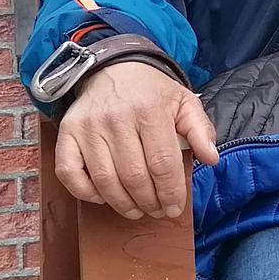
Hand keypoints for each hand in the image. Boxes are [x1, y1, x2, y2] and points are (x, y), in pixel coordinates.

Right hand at [55, 60, 218, 219]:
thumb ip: (200, 129)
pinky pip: (69, 172)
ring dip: (122, 204)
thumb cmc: (151, 92)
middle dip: (149, 202)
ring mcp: (88, 127)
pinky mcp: (67, 133)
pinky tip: (103, 197)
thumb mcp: (184, 102)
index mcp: (150, 111)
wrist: (113, 69)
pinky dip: (85, 192)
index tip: (175, 208)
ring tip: (137, 210)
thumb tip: (211, 158)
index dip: (170, 192)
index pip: (162, 163)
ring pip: (105, 180)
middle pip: (134, 177)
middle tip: (157, 210)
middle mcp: (116, 119)